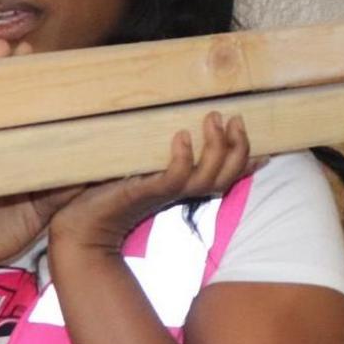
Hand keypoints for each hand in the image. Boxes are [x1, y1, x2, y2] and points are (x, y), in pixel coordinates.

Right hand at [0, 39, 82, 271]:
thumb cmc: (7, 224)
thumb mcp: (45, 202)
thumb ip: (70, 182)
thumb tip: (106, 161)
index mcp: (21, 144)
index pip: (30, 104)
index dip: (37, 81)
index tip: (47, 58)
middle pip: (1, 93)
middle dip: (9, 66)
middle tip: (21, 48)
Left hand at [48, 112, 260, 253]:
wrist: (77, 225)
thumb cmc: (101, 193)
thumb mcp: (134, 165)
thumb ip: (149, 151)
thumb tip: (164, 124)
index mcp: (181, 185)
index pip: (225, 176)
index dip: (247, 163)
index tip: (265, 146)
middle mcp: (178, 191)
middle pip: (225, 178)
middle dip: (238, 148)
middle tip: (233, 117)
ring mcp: (162, 193)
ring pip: (207, 179)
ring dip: (216, 148)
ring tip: (212, 119)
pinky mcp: (142, 193)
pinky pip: (172, 179)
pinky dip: (182, 159)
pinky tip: (181, 137)